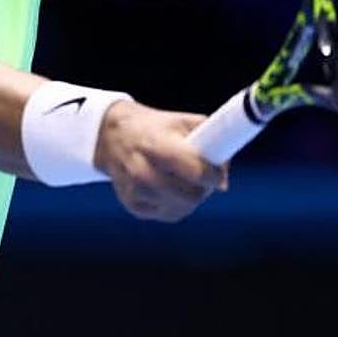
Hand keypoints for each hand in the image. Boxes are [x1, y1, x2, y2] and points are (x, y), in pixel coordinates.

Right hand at [93, 100, 227, 222]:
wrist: (113, 136)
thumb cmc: (155, 128)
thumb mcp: (181, 122)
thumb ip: (209, 140)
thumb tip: (224, 174)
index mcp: (156, 146)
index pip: (194, 170)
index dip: (213, 175)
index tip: (219, 175)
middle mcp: (142, 171)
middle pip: (189, 196)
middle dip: (204, 189)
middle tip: (207, 180)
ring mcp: (136, 191)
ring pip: (181, 209)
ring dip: (192, 198)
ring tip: (190, 182)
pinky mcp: (133, 206)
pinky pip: (168, 214)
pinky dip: (177, 205)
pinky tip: (173, 189)